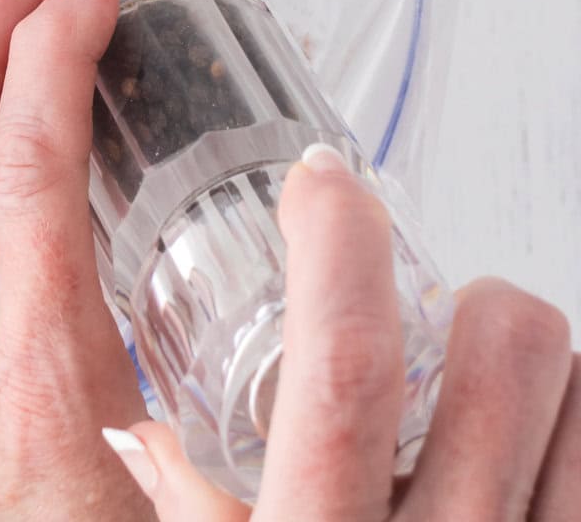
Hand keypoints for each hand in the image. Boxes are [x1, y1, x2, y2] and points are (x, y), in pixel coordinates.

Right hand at [105, 154, 579, 520]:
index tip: (321, 184)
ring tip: (481, 399)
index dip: (337, 238)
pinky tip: (531, 453)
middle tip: (435, 320)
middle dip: (473, 300)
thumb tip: (139, 429)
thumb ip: (185, 505)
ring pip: (579, 384)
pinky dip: (573, 423)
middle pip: (507, 345)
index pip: (348, 359)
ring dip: (533, 366)